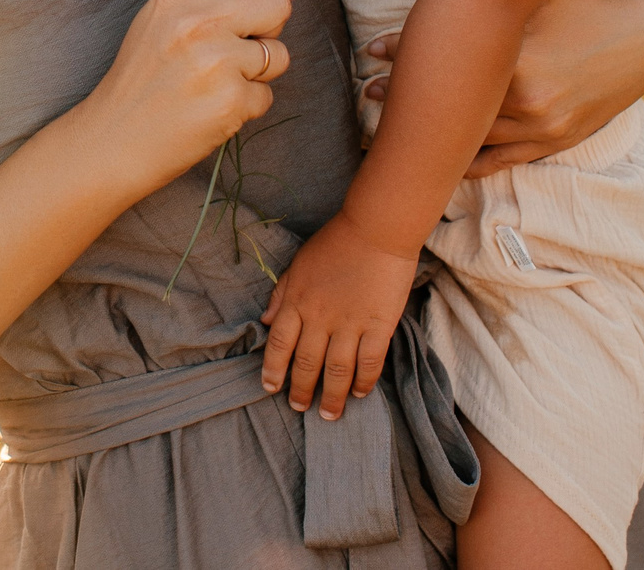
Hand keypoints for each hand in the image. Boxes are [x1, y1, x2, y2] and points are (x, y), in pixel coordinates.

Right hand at [73, 0, 293, 200]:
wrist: (113, 139)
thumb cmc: (140, 80)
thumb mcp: (159, 19)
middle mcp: (198, 22)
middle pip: (277, 4)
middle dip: (271, 27)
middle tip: (240, 47)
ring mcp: (216, 62)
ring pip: (279, 54)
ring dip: (259, 71)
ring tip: (218, 82)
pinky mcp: (231, 102)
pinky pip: (266, 95)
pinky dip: (246, 105)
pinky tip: (213, 109)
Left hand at [258, 215, 417, 417]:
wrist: (376, 229)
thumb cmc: (336, 242)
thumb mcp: (299, 263)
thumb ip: (282, 294)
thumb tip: (265, 321)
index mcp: (297, 301)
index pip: (279, 344)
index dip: (273, 370)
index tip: (270, 388)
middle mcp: (320, 317)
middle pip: (306, 363)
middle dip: (300, 390)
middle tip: (299, 407)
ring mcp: (350, 323)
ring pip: (336, 370)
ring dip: (330, 396)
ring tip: (328, 415)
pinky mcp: (379, 325)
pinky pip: (369, 362)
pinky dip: (363, 382)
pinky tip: (359, 393)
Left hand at [360, 0, 643, 177]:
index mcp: (521, 62)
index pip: (448, 66)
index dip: (406, 57)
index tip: (374, 51)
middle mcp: (530, 102)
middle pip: (453, 108)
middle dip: (408, 99)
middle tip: (371, 91)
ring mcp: (544, 128)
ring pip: (472, 141)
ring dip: (433, 134)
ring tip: (391, 124)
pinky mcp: (555, 141)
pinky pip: (500, 160)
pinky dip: (467, 160)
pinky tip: (439, 157)